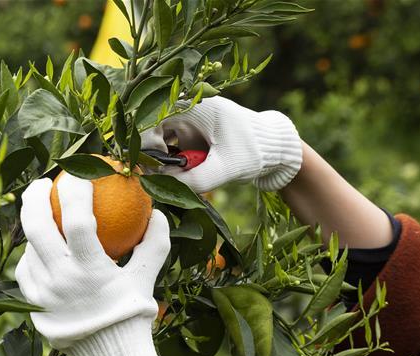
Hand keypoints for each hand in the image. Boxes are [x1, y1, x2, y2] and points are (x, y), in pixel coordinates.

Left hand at [14, 177, 169, 355]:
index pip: (77, 220)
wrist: (110, 355)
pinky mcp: (33, 302)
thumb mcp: (147, 279)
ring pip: (28, 246)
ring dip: (32, 223)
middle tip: (43, 182)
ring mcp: (43, 291)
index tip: (79, 174)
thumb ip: (154, 245)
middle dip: (34, 197)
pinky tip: (39, 246)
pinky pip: (26, 269)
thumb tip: (158, 213)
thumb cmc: (132, 315)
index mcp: (90, 271)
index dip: (76, 192)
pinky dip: (32, 253)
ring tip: (39, 209)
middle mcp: (61, 279)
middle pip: (37, 227)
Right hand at [140, 96, 302, 193]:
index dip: (145, 139)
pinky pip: (170, 148)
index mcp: (197, 105)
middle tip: (156, 176)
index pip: (153, 114)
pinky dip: (170, 163)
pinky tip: (179, 177)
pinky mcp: (191, 137)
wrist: (275, 151)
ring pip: (159, 139)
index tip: (151, 164)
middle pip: (151, 126)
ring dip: (160, 159)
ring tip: (171, 178)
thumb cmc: (255, 152)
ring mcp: (189, 123)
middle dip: (151, 152)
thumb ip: (198, 179)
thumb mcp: (228, 168)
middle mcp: (188, 110)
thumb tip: (164, 186)